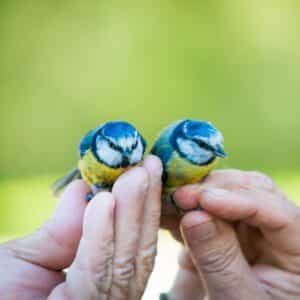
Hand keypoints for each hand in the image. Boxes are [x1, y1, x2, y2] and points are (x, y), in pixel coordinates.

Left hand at [0, 155, 161, 299]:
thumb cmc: (2, 293)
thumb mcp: (33, 255)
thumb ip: (64, 227)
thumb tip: (84, 187)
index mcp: (102, 283)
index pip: (131, 244)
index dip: (140, 207)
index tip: (143, 169)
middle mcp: (109, 298)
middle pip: (137, 249)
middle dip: (144, 203)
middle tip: (148, 164)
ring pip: (127, 257)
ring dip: (132, 210)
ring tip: (135, 173)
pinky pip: (95, 271)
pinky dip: (100, 234)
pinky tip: (103, 200)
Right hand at [167, 169, 299, 299]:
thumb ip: (219, 260)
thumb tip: (194, 216)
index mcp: (297, 251)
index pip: (277, 213)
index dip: (239, 200)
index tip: (203, 200)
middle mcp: (274, 230)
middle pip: (250, 190)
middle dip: (212, 189)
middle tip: (180, 196)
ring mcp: (247, 226)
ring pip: (224, 191)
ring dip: (193, 194)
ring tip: (166, 200)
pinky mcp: (223, 228)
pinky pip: (204, 207)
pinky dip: (184, 207)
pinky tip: (165, 211)